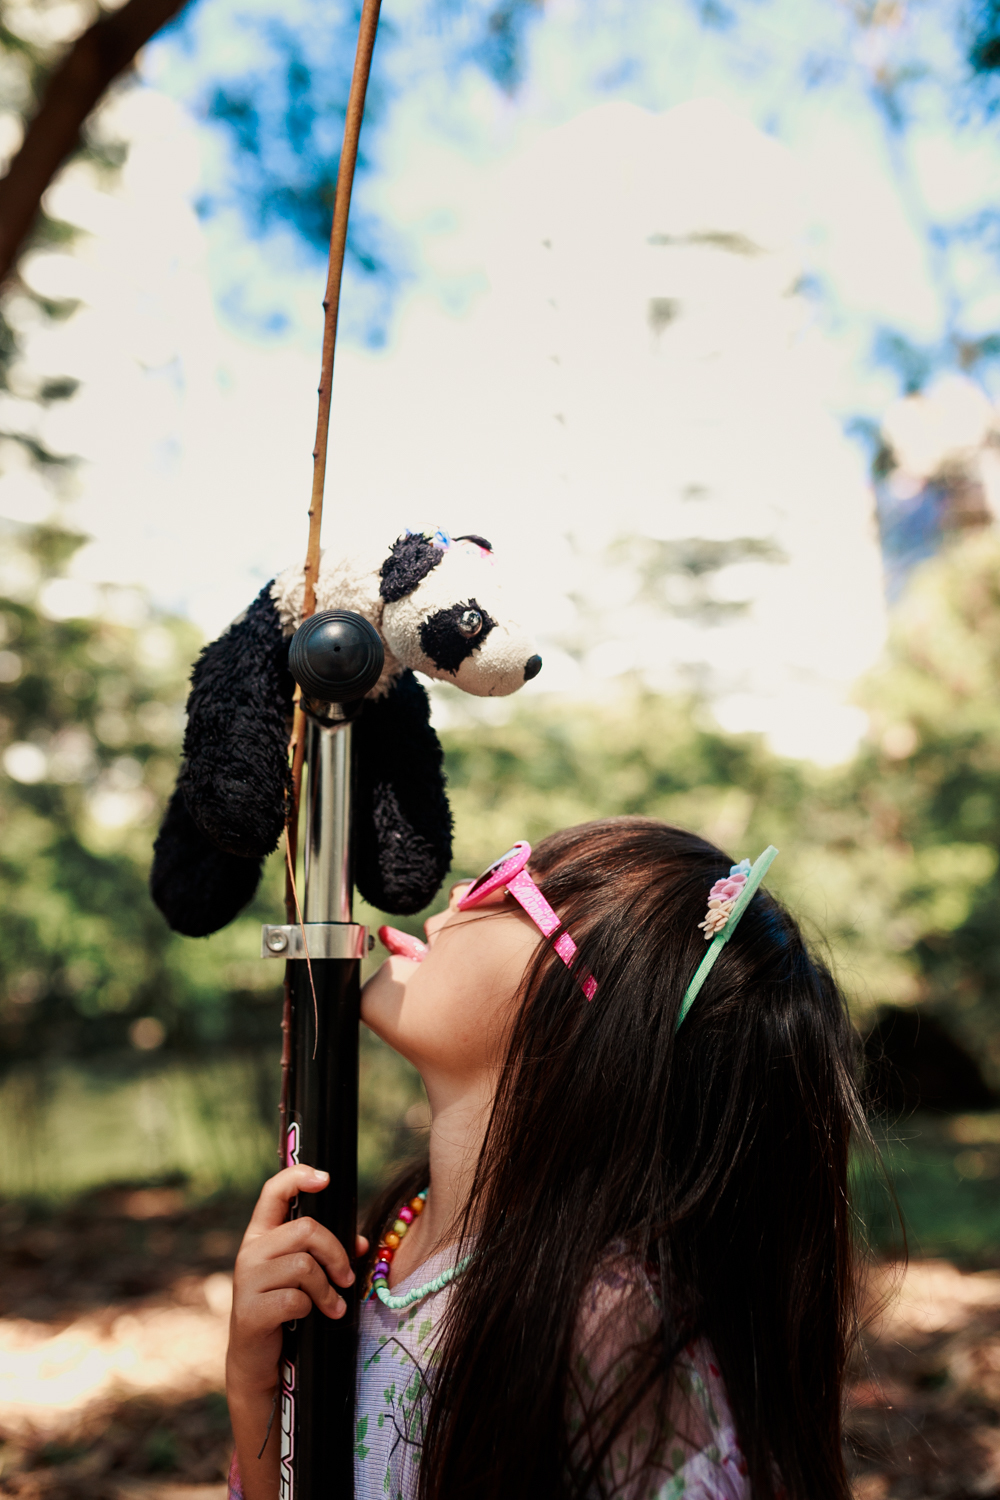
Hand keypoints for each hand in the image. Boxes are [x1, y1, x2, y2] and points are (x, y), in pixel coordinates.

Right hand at [226, 1164, 368, 1400]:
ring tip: (334, 1306)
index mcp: (261, 1236)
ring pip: (304, 1265)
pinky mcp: (249, 1310)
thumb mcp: (302, 1276)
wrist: (257, 1361)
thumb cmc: (284, 1310)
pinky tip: (312, 1318)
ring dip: (328, 1288)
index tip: (325, 1178)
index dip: (298, 1176)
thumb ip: (326, 1253)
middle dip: (336, 1252)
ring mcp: (246, 1281)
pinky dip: (313, 1308)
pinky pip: (296, 1299)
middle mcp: (249, 1252)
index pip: (273, 1192)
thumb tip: (363, 1243)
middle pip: (305, 1229)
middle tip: (347, 1277)